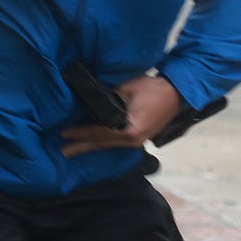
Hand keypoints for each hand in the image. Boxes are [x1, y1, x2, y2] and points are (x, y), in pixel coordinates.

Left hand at [60, 74, 181, 157]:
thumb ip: (108, 98)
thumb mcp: (126, 89)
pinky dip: (103, 142)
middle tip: (64, 151)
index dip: (81, 133)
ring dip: (91, 146)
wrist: (176, 94)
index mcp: (130, 130)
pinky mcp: (139, 138)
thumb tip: (90, 102)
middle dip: (82, 146)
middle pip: (102, 144)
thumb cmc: (153, 89)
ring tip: (74, 150)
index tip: (65, 133)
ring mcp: (137, 141)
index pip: (100, 133)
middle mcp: (133, 140)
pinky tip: (94, 144)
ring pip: (109, 145)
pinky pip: (116, 143)